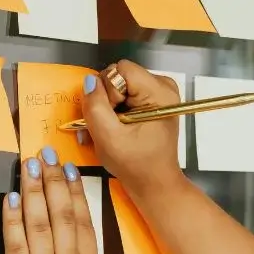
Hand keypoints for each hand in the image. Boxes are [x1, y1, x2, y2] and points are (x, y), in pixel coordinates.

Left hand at [2, 149, 132, 253]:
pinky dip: (12, 221)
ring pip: (36, 224)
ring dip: (32, 192)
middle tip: (46, 153)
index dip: (76, 193)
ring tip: (28, 166)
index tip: (71, 168)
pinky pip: (14, 246)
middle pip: (59, 215)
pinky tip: (11, 198)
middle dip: (53, 181)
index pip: (82, 222)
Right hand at [81, 61, 184, 199]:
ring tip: (113, 130)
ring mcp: (159, 93)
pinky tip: (118, 128)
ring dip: (110, 107)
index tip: (112, 117)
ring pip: (119, 85)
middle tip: (111, 126)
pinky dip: (116, 110)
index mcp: (160, 93)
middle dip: (107, 99)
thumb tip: (89, 81)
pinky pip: (126, 94)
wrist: (154, 183)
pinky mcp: (153, 100)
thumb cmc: (135, 165)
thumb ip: (95, 106)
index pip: (120, 69)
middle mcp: (164, 87)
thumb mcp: (108, 138)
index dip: (108, 91)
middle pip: (120, 76)